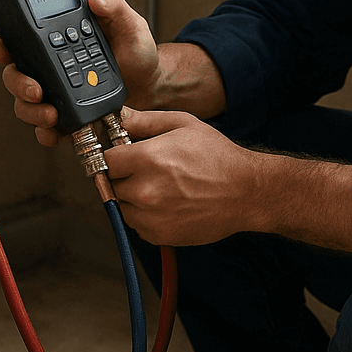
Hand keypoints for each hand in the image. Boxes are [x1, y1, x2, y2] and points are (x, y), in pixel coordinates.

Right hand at [0, 0, 160, 147]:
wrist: (151, 82)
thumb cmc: (136, 50)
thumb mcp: (129, 23)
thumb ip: (115, 7)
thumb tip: (97, 0)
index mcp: (57, 39)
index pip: (20, 40)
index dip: (3, 46)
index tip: (3, 51)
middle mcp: (50, 66)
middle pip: (15, 75)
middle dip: (19, 85)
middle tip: (36, 90)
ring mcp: (56, 91)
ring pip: (25, 103)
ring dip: (31, 111)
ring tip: (51, 113)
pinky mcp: (66, 114)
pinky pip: (45, 127)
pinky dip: (45, 132)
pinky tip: (54, 131)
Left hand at [102, 109, 264, 245]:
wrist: (246, 192)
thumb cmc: (218, 157)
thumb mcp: (184, 125)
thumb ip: (146, 121)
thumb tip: (120, 116)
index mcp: (149, 159)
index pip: (106, 160)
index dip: (115, 156)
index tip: (124, 156)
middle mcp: (145, 190)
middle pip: (112, 184)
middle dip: (125, 176)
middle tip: (148, 171)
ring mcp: (151, 216)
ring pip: (122, 206)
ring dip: (133, 198)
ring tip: (161, 188)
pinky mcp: (159, 235)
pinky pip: (137, 224)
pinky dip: (146, 216)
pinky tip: (168, 204)